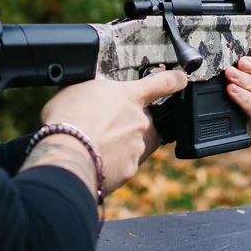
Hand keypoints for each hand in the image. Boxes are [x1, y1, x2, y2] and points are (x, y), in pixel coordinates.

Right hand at [35, 68, 188, 195]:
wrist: (68, 152)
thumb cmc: (69, 116)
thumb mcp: (79, 89)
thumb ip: (96, 91)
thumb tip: (94, 95)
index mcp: (130, 96)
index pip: (161, 84)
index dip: (174, 81)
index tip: (181, 80)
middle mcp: (140, 121)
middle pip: (143, 122)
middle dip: (128, 125)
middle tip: (104, 127)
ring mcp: (137, 147)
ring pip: (133, 145)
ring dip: (118, 145)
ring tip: (92, 144)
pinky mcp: (129, 170)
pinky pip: (122, 165)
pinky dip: (111, 164)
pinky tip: (93, 160)